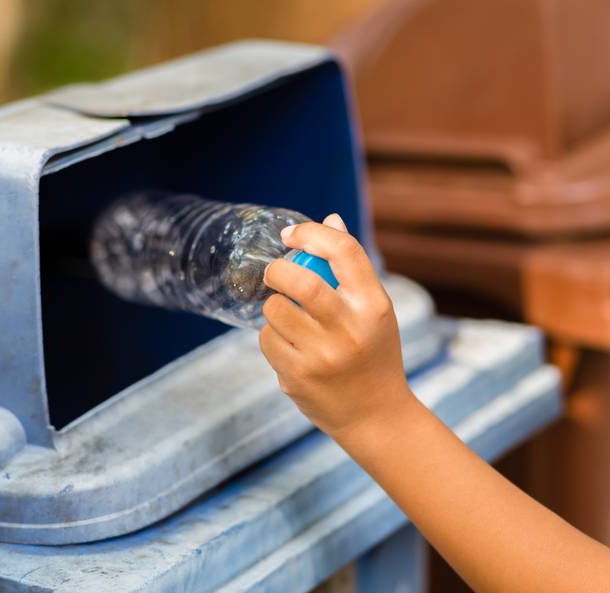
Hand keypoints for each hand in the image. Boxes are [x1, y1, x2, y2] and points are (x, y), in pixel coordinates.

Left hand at [259, 214, 412, 438]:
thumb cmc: (372, 353)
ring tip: (288, 319)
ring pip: (274, 310)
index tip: (291, 234)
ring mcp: (322, 355)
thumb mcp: (374, 310)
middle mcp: (350, 329)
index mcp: (374, 306)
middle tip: (274, 274)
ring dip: (273, 309)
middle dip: (277, 270)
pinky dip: (271, 336)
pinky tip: (289, 347)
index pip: (344, 252)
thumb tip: (330, 218)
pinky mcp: (298, 376)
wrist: (375, 415)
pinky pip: (266, 339)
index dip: (312, 234)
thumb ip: (351, 268)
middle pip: (300, 281)